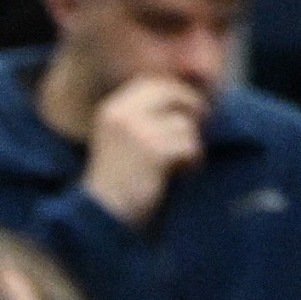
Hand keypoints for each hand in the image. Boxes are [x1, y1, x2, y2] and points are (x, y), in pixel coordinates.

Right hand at [76, 74, 210, 231]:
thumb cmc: (118, 183)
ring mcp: (138, 131)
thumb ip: (145, 119)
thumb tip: (189, 100)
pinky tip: (182, 174)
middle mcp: (123, 114)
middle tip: (198, 129)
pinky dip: (192, 161)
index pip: (154, 83)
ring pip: (185, 124)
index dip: (177, 93)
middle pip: (174, 94)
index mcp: (113, 109)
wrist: (102, 215)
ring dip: (191, 145)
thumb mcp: (122, 141)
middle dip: (193, 109)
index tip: (189, 110)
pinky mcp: (154, 151)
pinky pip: (189, 145)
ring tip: (181, 165)